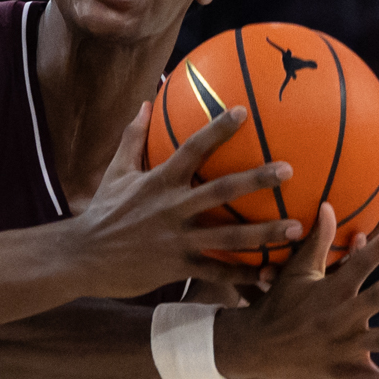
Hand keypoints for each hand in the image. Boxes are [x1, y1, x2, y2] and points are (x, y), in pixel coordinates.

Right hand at [72, 103, 303, 295]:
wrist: (82, 258)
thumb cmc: (101, 213)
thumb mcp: (115, 173)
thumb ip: (134, 139)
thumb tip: (145, 103)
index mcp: (158, 182)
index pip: (192, 149)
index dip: (217, 129)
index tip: (243, 111)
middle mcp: (171, 209)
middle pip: (221, 192)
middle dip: (256, 180)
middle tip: (288, 170)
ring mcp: (176, 240)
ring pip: (228, 237)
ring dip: (264, 234)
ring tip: (296, 230)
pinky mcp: (176, 268)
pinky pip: (215, 273)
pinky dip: (242, 275)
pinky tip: (267, 275)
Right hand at [219, 200, 378, 378]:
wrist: (254, 347)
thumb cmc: (278, 303)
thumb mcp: (295, 272)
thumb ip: (318, 241)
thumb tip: (329, 205)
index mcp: (330, 291)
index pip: (357, 264)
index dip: (378, 246)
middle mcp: (339, 317)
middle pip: (374, 297)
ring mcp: (343, 346)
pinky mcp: (344, 371)